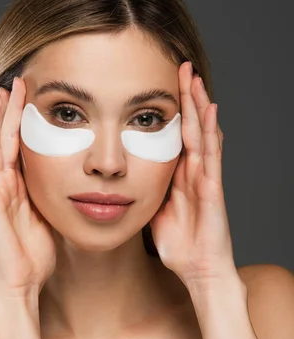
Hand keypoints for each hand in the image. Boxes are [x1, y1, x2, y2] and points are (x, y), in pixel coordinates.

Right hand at [0, 77, 56, 313]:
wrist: (20, 286)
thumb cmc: (32, 257)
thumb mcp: (46, 220)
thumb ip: (48, 200)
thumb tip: (66, 184)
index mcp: (18, 190)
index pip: (19, 148)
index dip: (22, 123)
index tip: (28, 98)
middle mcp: (3, 188)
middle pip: (4, 141)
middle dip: (8, 112)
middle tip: (13, 82)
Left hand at [149, 61, 235, 289]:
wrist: (200, 271)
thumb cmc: (180, 245)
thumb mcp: (155, 213)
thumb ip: (147, 194)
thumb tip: (125, 182)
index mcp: (180, 177)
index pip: (176, 136)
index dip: (171, 112)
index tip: (162, 87)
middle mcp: (194, 172)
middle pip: (190, 128)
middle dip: (185, 98)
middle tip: (180, 68)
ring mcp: (205, 179)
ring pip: (202, 135)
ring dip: (198, 106)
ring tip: (194, 78)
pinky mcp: (212, 190)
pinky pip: (211, 157)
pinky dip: (211, 133)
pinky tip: (210, 111)